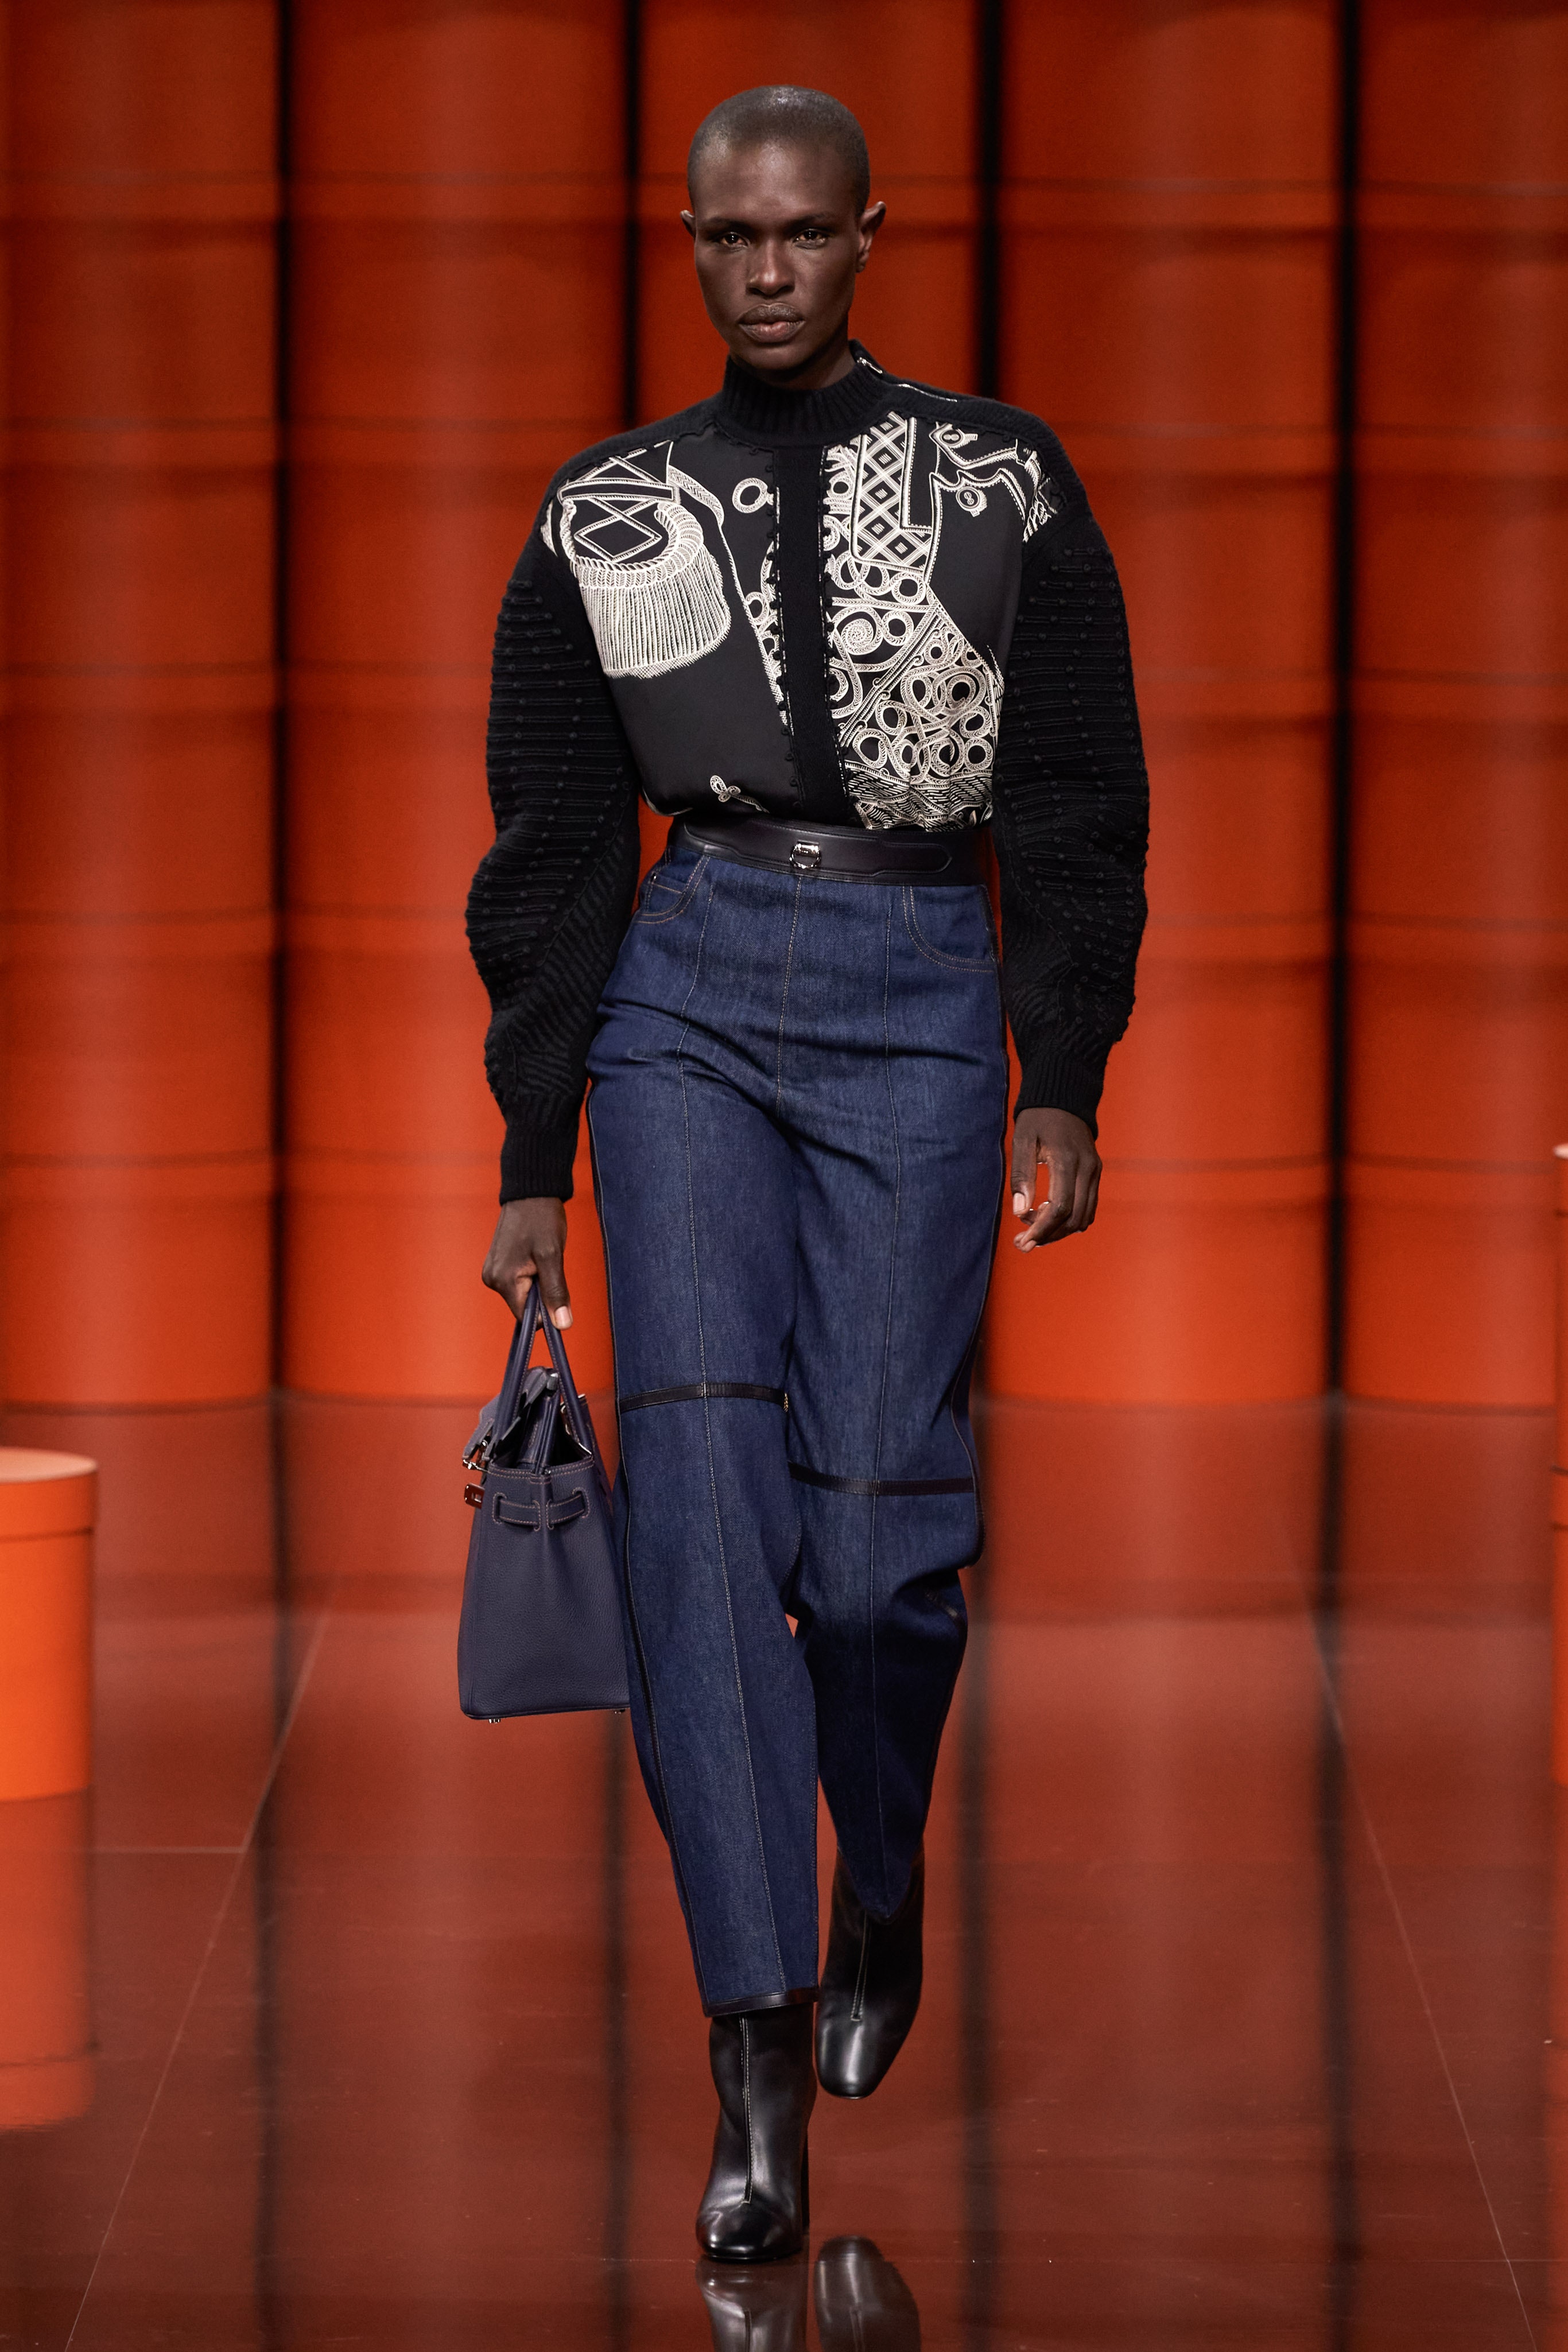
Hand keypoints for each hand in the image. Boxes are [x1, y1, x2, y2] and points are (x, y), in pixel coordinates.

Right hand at [482, 1196, 571, 1326]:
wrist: (531, 1192)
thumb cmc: (541, 1219)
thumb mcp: (552, 1256)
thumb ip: (556, 1292)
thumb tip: (562, 1325)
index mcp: (502, 1280)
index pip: (526, 1317)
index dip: (545, 1310)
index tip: (555, 1287)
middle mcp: (492, 1279)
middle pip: (524, 1305)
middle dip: (541, 1291)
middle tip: (547, 1263)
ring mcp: (492, 1271)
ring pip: (523, 1293)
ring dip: (537, 1281)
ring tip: (539, 1255)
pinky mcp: (497, 1264)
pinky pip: (518, 1281)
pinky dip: (530, 1273)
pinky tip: (533, 1253)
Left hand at [1010, 1108, 1100, 1250]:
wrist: (1063, 1099)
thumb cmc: (1037, 1119)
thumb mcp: (1021, 1140)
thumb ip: (1021, 1175)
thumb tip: (1020, 1211)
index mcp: (1066, 1160)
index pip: (1060, 1207)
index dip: (1042, 1229)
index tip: (1023, 1241)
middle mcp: (1086, 1168)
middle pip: (1073, 1218)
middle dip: (1048, 1236)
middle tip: (1023, 1243)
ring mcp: (1095, 1172)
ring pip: (1083, 1217)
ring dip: (1059, 1231)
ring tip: (1033, 1231)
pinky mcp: (1096, 1174)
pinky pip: (1088, 1208)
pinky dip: (1070, 1220)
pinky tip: (1049, 1219)